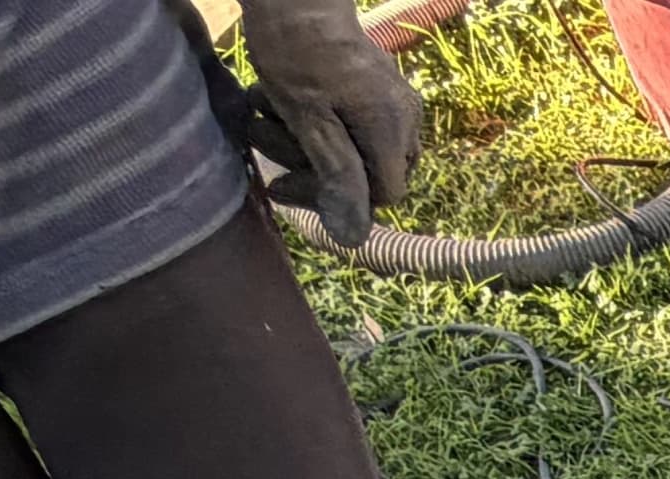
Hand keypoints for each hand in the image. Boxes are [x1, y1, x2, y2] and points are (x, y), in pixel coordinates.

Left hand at [241, 0, 425, 249]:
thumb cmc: (296, 50)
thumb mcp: (307, 118)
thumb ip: (336, 177)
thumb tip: (354, 237)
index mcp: (392, 130)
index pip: (380, 196)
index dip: (333, 200)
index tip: (280, 182)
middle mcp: (407, 120)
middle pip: (371, 176)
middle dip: (314, 169)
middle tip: (262, 137)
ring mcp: (398, 103)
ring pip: (361, 152)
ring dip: (308, 146)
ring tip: (263, 114)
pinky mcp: (382, 89)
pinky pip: (358, 128)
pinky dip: (320, 126)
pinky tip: (286, 106)